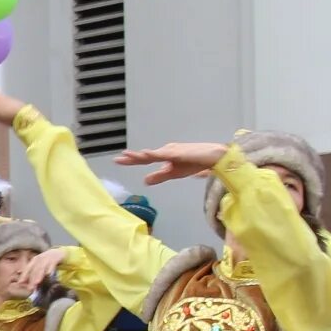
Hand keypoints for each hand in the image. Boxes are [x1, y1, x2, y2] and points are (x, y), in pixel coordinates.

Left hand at [24, 246, 72, 284]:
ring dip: (39, 275)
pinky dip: (50, 268)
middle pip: (34, 270)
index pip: (27, 269)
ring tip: (37, 282)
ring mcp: (47, 258)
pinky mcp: (55, 258)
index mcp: (34, 261)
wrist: (58, 252)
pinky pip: (52, 264)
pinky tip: (48, 274)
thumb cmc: (46, 262)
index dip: (23, 276)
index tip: (20, 283)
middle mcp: (39, 259)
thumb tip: (23, 283)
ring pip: (42, 268)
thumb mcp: (38, 266)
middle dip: (32, 279)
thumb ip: (32, 274)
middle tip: (30, 288)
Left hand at [115, 142, 230, 184]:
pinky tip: (146, 154)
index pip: (145, 159)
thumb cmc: (196, 163)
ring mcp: (172, 150)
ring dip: (139, 155)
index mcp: (164, 155)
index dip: (132, 160)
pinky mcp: (179, 152)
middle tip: (117, 159)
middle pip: (145, 155)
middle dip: (131, 158)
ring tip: (126, 155)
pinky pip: (164, 154)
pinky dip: (154, 154)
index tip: (119, 161)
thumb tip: (144, 180)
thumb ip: (160, 176)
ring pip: (152, 154)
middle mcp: (166, 150)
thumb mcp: (174, 173)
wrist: (214, 157)